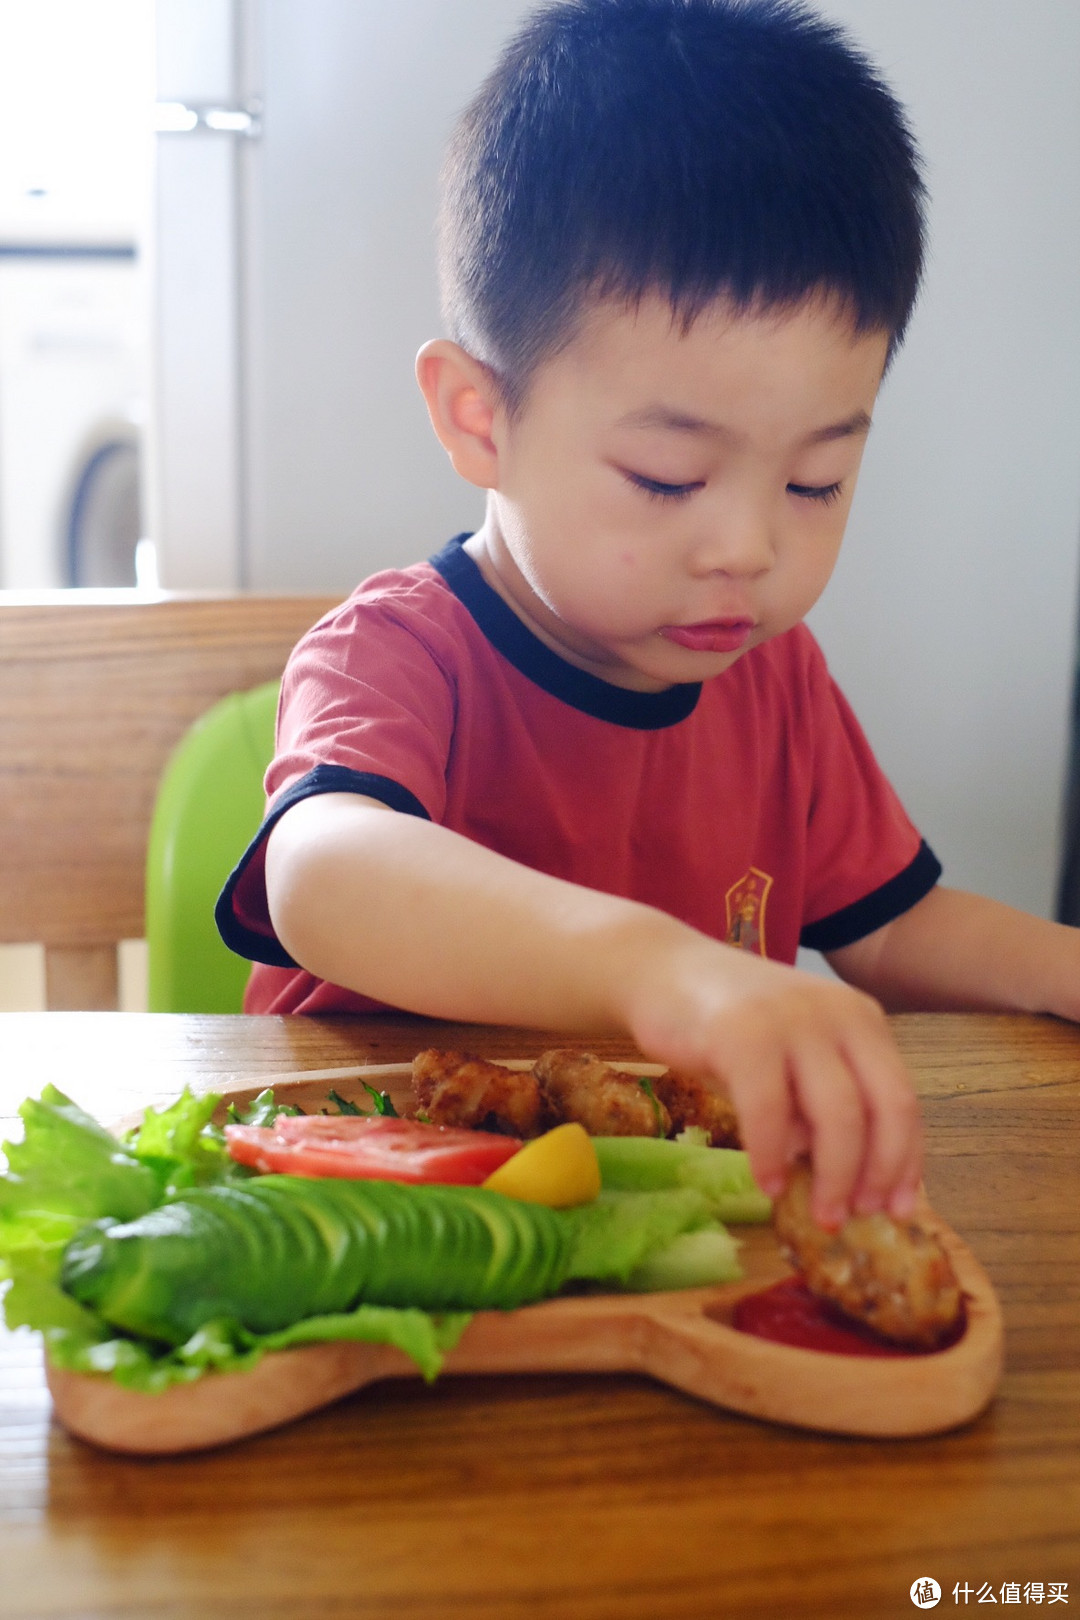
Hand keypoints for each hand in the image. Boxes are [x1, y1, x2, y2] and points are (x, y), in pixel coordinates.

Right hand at [617, 925, 921, 1227]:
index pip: (903, 1099)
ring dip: (833, 1177)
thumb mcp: (792, 1060)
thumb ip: (820, 1106)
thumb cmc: (729, 1026)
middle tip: (856, 1218)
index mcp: (862, 1020)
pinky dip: (772, 1156)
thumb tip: (847, 1182)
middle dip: (876, 1175)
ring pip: (838, 1113)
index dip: (904, 1161)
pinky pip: (770, 1109)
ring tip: (820, 1215)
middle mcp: (839, 1014)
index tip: (897, 1210)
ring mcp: (793, 1020)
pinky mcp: (743, 1032)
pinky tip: (766, 1184)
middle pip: (885, 1108)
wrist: (662, 972)